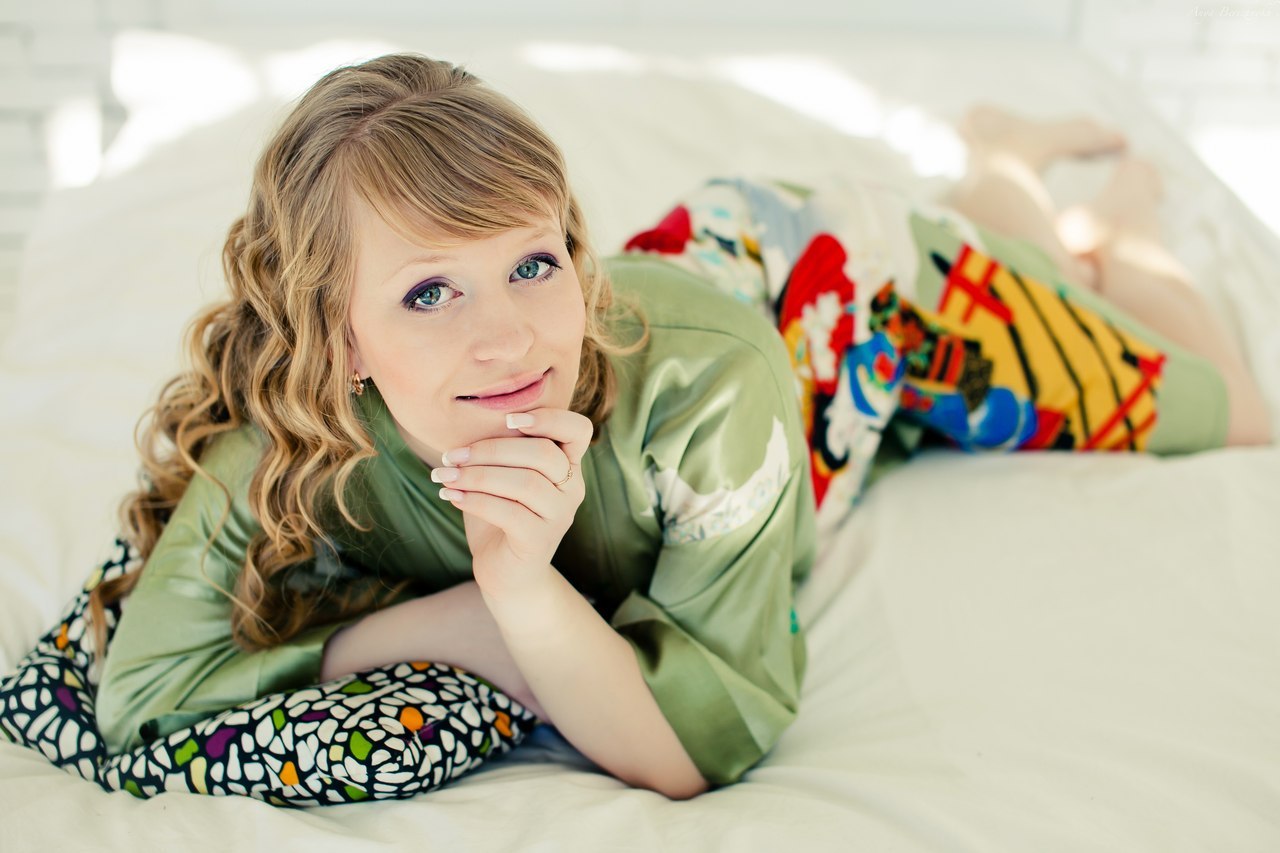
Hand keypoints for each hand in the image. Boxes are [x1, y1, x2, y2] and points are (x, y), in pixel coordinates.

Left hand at [431, 407, 591, 597]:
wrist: (504, 573)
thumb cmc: (500, 517)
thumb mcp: (502, 477)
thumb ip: (499, 451)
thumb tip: (463, 427)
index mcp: (567, 465)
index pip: (578, 430)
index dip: (549, 418)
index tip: (508, 420)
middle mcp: (572, 489)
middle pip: (542, 453)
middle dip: (490, 449)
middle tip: (451, 456)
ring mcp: (560, 516)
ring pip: (525, 482)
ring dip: (478, 475)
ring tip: (444, 476)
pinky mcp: (540, 540)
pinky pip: (509, 512)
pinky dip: (475, 500)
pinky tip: (451, 496)